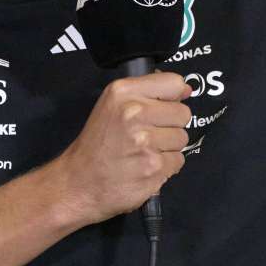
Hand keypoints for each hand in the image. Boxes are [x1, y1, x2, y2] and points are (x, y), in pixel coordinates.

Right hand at [53, 72, 191, 225]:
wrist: (78, 183)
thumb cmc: (97, 145)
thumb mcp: (112, 105)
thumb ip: (148, 93)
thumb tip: (186, 89)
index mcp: (123, 92)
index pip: (174, 83)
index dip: (171, 97)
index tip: (160, 108)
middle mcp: (134, 113)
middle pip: (183, 113)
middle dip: (170, 126)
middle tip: (146, 135)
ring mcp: (145, 141)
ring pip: (182, 138)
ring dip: (168, 148)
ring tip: (143, 152)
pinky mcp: (154, 167)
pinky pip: (178, 161)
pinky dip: (165, 167)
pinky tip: (144, 166)